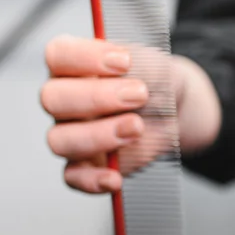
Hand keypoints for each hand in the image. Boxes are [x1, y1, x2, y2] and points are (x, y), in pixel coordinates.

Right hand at [40, 35, 219, 193]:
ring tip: (137, 128)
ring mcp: (72, 134)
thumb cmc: (160, 84)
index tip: (124, 62)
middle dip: (96, 97)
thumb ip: (145, 67)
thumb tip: (131, 76)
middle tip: (139, 95)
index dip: (85, 57)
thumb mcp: (161, 66)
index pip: (58, 55)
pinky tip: (115, 179)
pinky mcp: (86, 165)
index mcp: (75, 66)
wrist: (181, 112)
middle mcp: (66, 100)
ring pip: (59, 140)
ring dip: (98, 136)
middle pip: (52, 98)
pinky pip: (73, 177)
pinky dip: (91, 180)